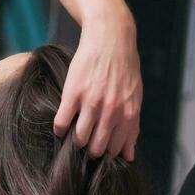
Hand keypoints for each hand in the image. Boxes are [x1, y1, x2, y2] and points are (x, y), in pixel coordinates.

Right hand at [55, 11, 140, 158]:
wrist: (110, 38)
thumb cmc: (124, 68)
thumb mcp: (135, 97)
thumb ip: (132, 127)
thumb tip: (129, 156)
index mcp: (128, 114)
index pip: (115, 149)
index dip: (106, 153)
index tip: (100, 148)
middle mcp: (111, 111)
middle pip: (96, 148)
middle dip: (90, 150)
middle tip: (87, 143)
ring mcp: (91, 103)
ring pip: (79, 138)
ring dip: (76, 140)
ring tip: (75, 133)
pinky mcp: (73, 94)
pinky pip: (62, 122)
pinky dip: (59, 129)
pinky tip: (61, 125)